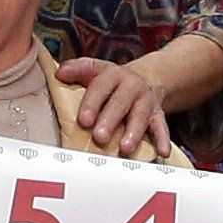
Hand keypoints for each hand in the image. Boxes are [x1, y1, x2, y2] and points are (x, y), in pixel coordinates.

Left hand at [59, 57, 173, 155]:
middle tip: (99, 137)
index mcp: (113, 75)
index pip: (100, 87)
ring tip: (125, 149)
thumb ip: (77, 70)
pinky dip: (162, 139)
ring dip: (134, 133)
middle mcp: (132, 86)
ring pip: (141, 116)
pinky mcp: (158, 114)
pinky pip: (161, 127)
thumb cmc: (113, 81)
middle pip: (120, 103)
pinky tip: (162, 152)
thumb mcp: (96, 70)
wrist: (147, 77)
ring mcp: (146, 101)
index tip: (83, 120)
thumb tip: (60, 74)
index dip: (92, 104)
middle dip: (110, 121)